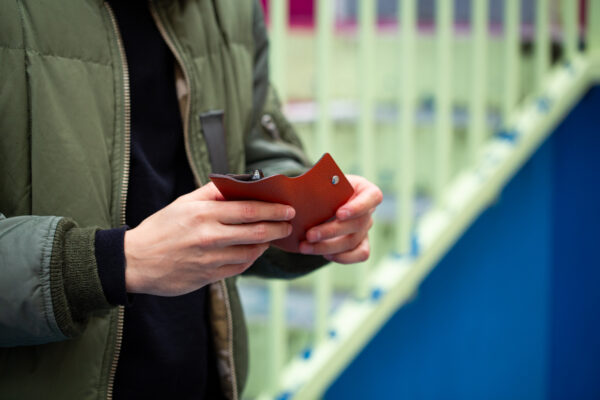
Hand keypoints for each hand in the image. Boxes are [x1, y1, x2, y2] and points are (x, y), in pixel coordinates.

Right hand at [124, 182, 294, 295]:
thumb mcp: (183, 202)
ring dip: (266, 244)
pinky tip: (254, 251)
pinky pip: (239, 267)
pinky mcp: (209, 276)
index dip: (273, 210)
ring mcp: (210, 259)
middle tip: (288, 224)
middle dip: (277, 227)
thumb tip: (240, 183)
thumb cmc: (161, 228)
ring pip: (251, 252)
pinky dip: (251, 258)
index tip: (287, 209)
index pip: (249, 210)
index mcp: (204, 214)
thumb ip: (212, 193)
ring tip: (272, 237)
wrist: (136, 261)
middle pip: (256, 232)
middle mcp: (210, 236)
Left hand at [298, 175, 381, 263]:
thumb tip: (298, 185)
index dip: (358, 207)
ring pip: (353, 242)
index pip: (372, 198)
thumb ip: (319, 183)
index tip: (339, 214)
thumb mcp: (322, 180)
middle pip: (358, 224)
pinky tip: (324, 255)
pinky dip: (342, 257)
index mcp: (365, 190)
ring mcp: (366, 228)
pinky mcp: (362, 244)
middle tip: (309, 235)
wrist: (322, 200)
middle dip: (331, 231)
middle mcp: (369, 210)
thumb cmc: (323, 186)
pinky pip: (359, 255)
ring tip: (305, 247)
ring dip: (328, 247)